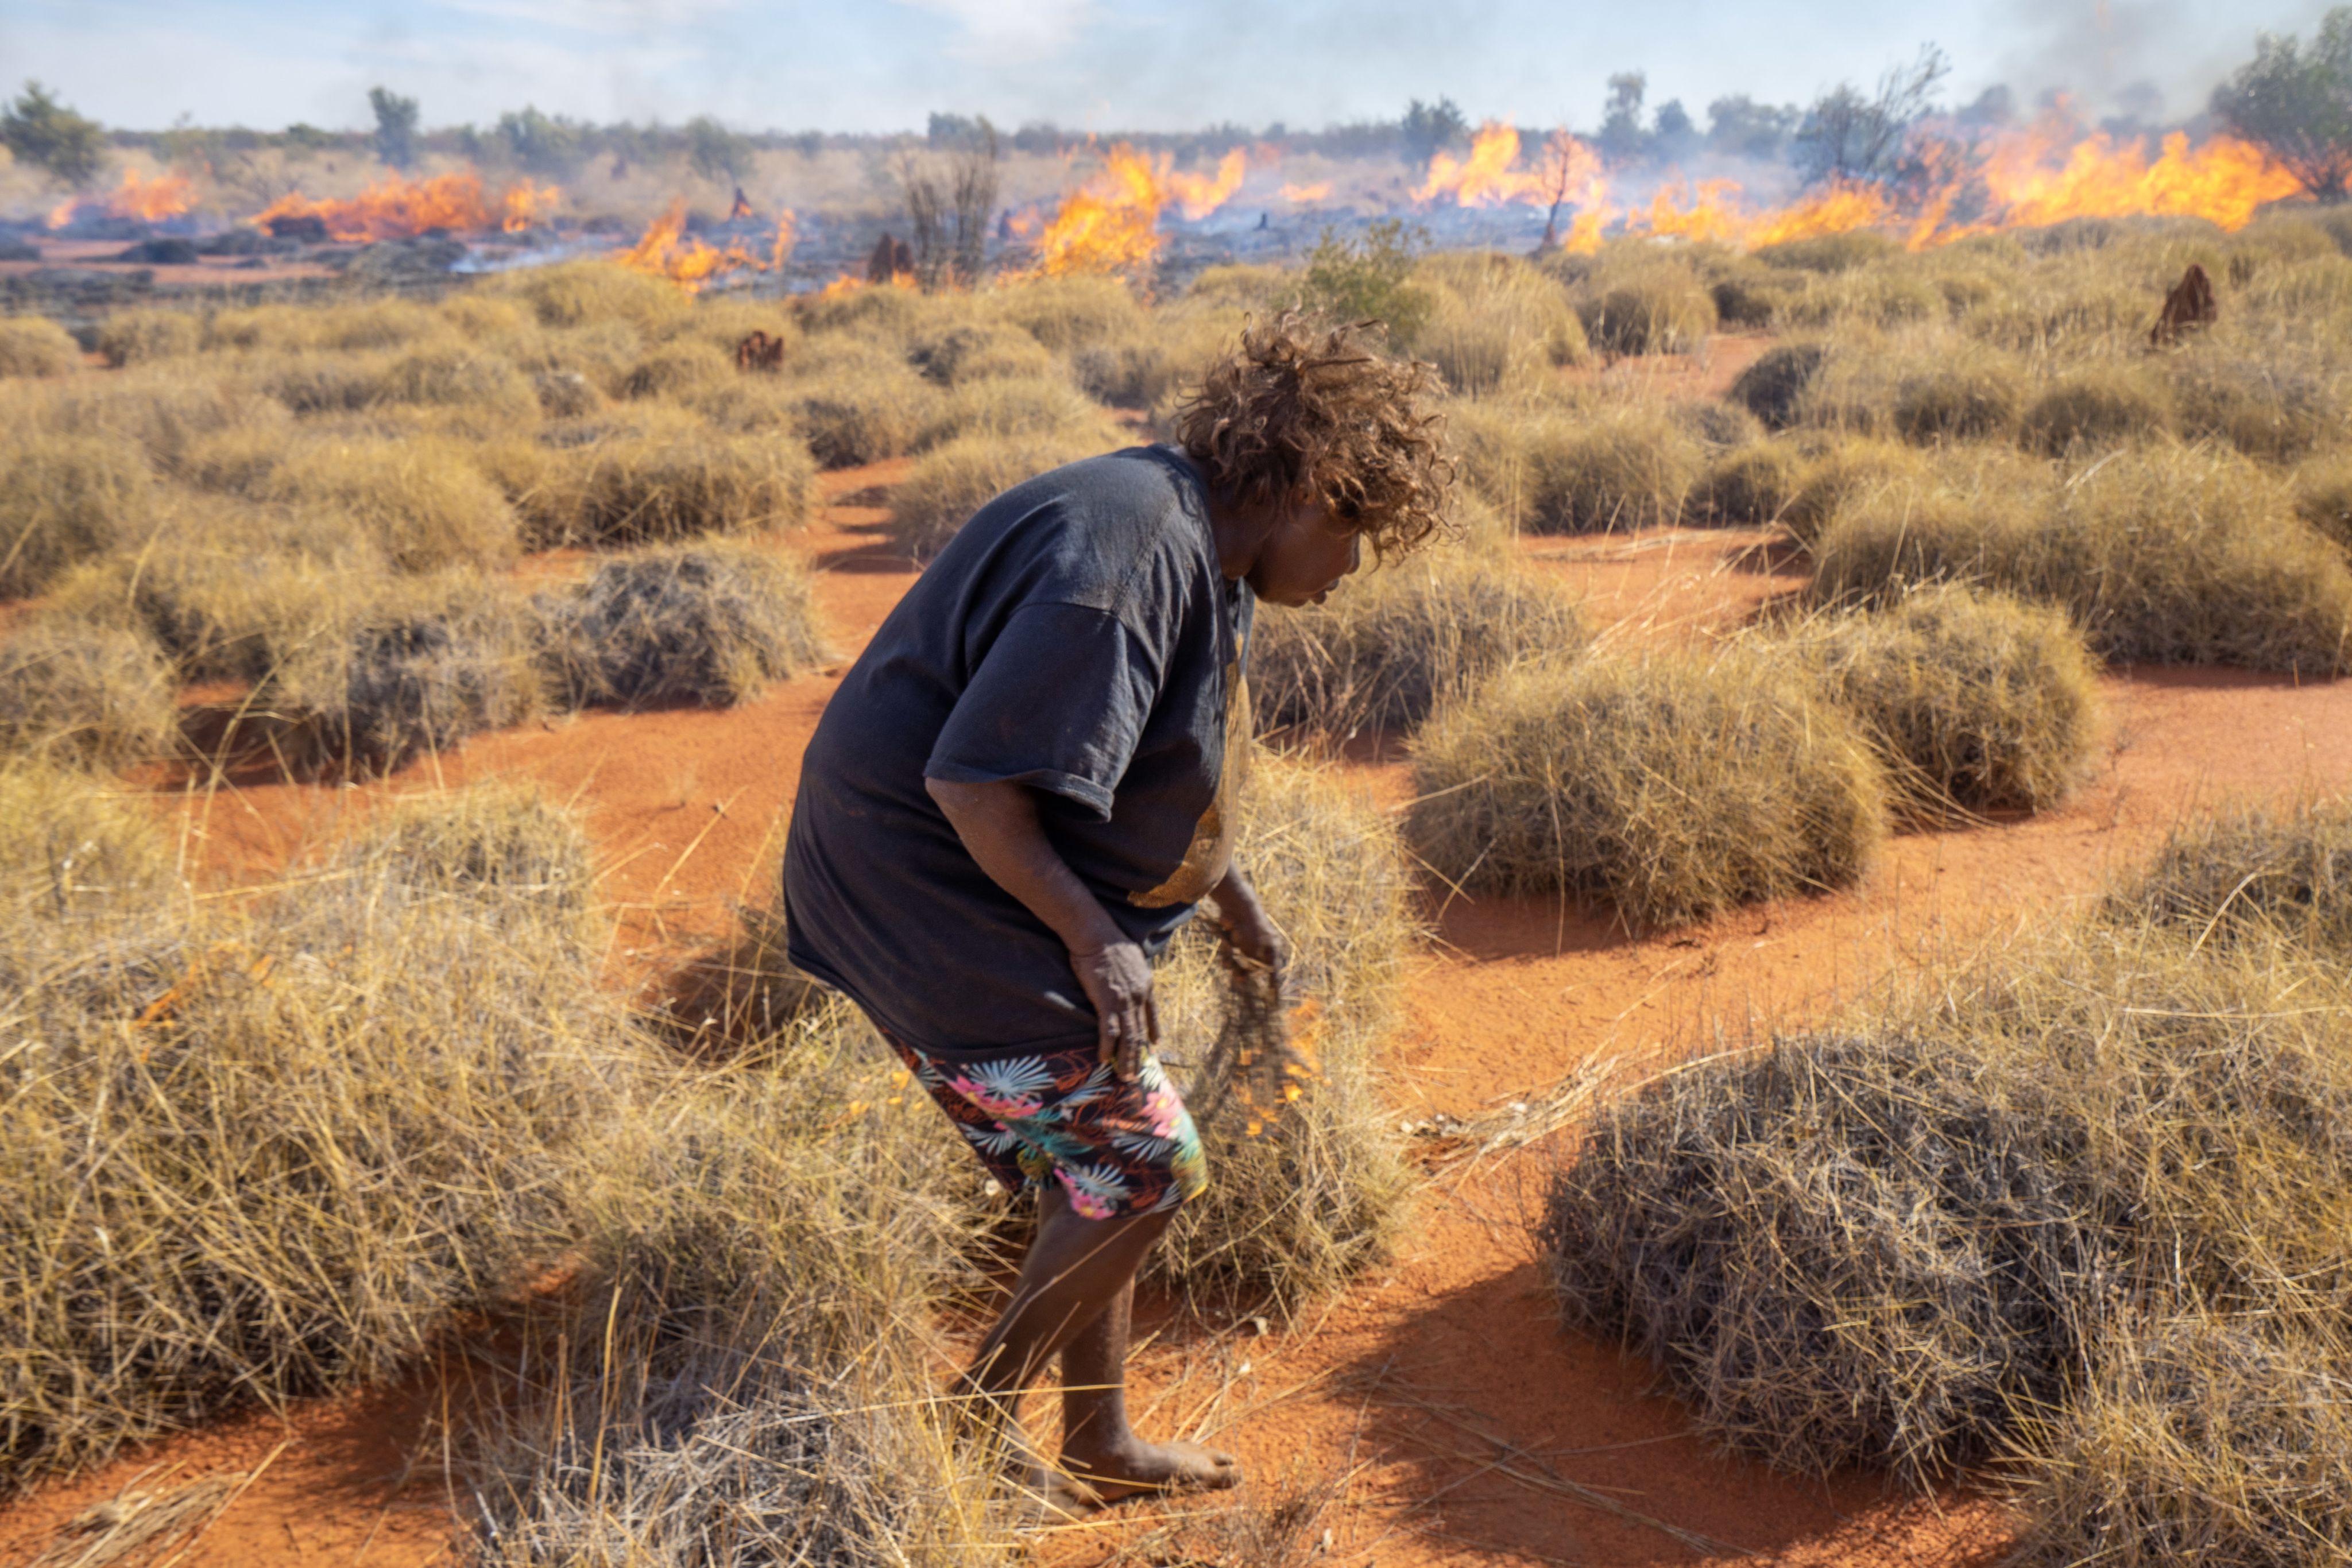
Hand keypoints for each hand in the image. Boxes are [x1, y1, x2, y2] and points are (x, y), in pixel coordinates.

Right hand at [1070, 940, 1156, 1080]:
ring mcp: (1124, 1001)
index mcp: (1146, 985)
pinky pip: (1110, 1032)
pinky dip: (1108, 1048)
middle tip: (1135, 1075)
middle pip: (1140, 1033)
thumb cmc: (1109, 943)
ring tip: (1125, 1076)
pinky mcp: (1107, 1002)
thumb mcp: (1132, 958)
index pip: (1152, 1014)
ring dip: (1127, 1059)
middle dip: (1138, 1056)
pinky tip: (1104, 1060)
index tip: (1154, 1045)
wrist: (1097, 935)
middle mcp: (1139, 996)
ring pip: (1129, 1038)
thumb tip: (1130, 979)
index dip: (1153, 1031)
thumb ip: (1133, 974)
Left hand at [1209, 874, 1288, 979]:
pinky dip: (1227, 952)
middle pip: (1252, 966)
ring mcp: (1247, 941)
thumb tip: (1251, 978)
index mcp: (1272, 948)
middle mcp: (1260, 945)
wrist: (1237, 908)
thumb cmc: (1251, 931)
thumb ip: (1255, 966)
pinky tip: (1226, 946)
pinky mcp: (1234, 938)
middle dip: (1244, 972)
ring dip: (1233, 962)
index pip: (1274, 969)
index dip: (1273, 983)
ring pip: (1238, 960)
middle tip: (1238, 979)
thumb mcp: (1255, 951)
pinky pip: (1230, 952)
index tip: (1272, 995)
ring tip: (1230, 958)